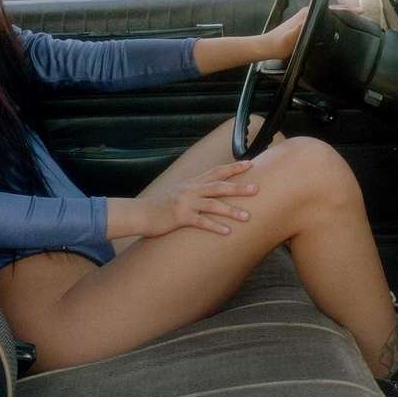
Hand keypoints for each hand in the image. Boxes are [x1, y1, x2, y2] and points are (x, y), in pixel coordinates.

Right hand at [135, 160, 256, 237]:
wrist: (141, 213)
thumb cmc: (160, 205)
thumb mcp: (178, 192)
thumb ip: (194, 190)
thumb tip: (209, 191)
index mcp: (192, 183)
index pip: (216, 172)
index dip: (233, 168)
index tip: (250, 164)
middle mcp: (190, 190)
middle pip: (219, 186)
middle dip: (238, 187)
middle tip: (256, 188)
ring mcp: (186, 203)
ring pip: (213, 205)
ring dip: (231, 210)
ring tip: (247, 216)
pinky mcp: (180, 217)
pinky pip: (201, 222)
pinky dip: (215, 226)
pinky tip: (227, 232)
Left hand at [260, 4, 363, 60]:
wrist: (267, 47)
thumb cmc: (279, 44)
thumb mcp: (291, 37)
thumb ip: (299, 29)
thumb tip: (311, 22)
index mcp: (307, 14)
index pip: (331, 9)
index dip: (347, 10)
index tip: (361, 11)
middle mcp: (307, 13)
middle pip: (332, 10)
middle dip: (348, 12)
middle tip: (363, 17)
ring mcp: (305, 18)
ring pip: (328, 14)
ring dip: (341, 16)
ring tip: (355, 21)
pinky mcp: (304, 25)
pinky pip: (323, 20)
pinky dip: (333, 21)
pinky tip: (338, 28)